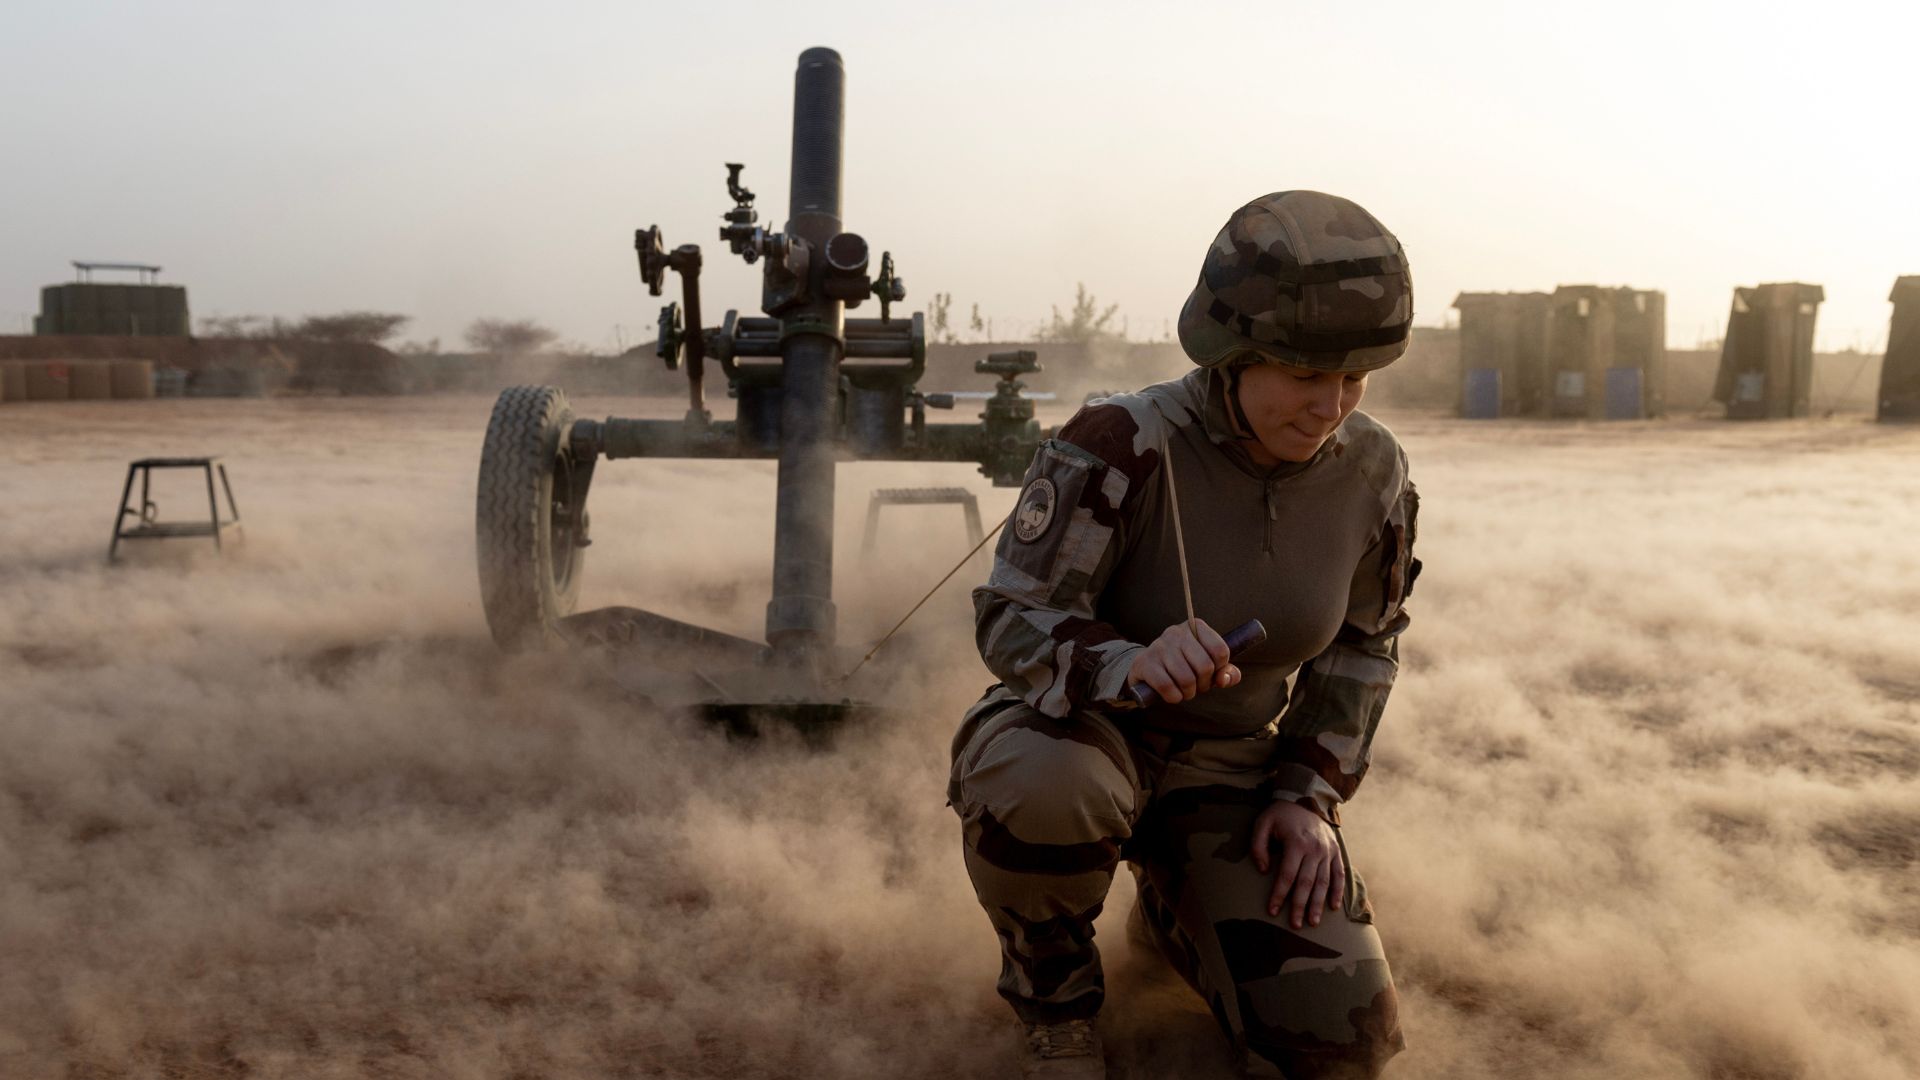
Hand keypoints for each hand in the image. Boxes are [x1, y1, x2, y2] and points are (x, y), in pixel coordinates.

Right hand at [1125, 619, 1239, 704]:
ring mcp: (1159, 646)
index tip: (1212, 673)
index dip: (1220, 669)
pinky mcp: (1145, 662)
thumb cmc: (1184, 666)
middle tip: (1197, 687)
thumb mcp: (1208, 666)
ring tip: (1184, 691)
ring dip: (1189, 693)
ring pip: (1186, 679)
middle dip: (1204, 685)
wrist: (1147, 669)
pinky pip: (1166, 686)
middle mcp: (1176, 632)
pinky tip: (1172, 695)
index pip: (1220, 650)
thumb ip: (1225, 672)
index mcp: (1195, 627)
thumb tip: (1224, 679)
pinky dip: (1174, 697)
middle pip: (1205, 666)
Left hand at [1250, 801, 1345, 929]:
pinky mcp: (1335, 851)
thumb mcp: (1262, 824)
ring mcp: (1327, 851)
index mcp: (1296, 843)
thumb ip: (1258, 847)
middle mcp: (1314, 849)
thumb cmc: (1280, 814)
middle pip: (1307, 883)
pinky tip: (1333, 907)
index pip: (1287, 875)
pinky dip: (1337, 891)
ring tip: (1313, 922)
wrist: (1305, 797)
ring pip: (1323, 882)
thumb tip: (1263, 870)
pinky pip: (1339, 874)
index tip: (1273, 911)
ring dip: (1318, 904)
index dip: (1279, 895)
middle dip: (1300, 906)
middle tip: (1295, 925)